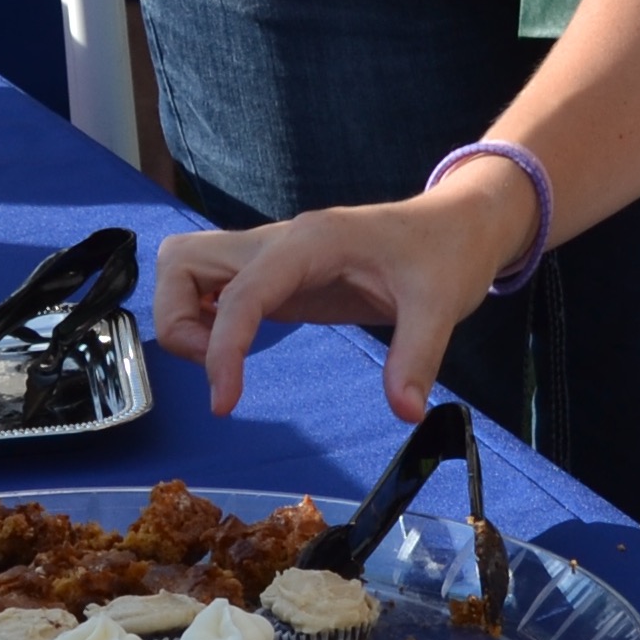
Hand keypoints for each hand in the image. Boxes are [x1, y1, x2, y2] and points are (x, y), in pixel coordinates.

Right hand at [154, 167, 527, 418]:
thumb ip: (418, 357)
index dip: (222, 348)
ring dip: (185, 317)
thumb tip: (405, 414)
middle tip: (223, 368)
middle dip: (180, 320)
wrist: (458, 225)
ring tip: (228, 360)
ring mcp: (272, 257)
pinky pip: (211, 286)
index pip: (240, 292)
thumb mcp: (442, 304)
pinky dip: (204, 318)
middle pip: (181, 260)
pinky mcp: (275, 276)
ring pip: (185, 266)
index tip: (225, 404)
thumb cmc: (447, 254)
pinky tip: (239, 349)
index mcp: (311, 242)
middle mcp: (279, 242)